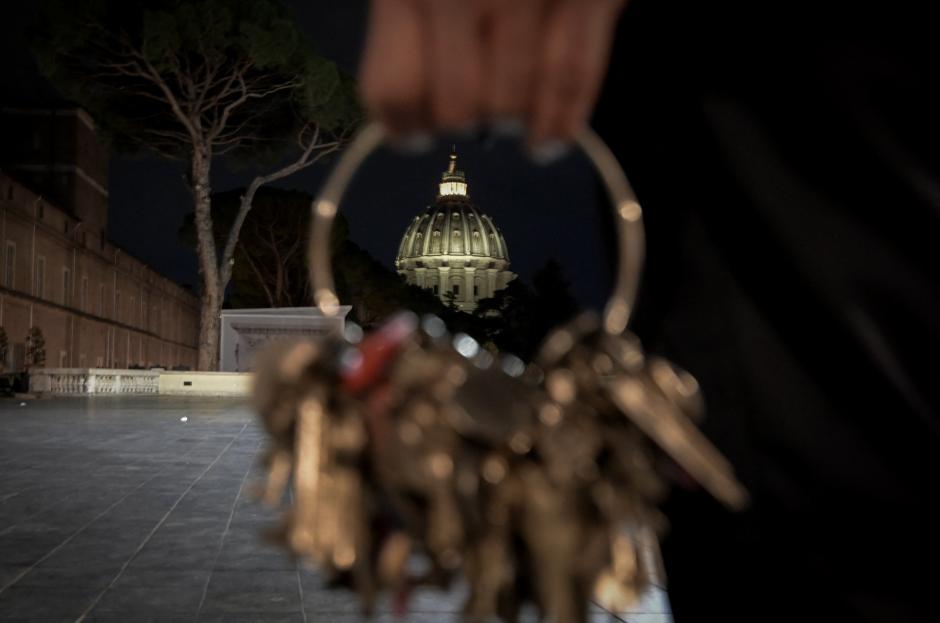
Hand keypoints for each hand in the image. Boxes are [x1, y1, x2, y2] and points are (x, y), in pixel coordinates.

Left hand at [359, 0, 625, 150]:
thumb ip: (406, 14)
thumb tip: (405, 101)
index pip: (395, 91)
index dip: (402, 129)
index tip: (412, 137)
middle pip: (457, 108)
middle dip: (463, 126)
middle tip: (473, 124)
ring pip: (513, 105)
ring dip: (515, 132)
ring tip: (526, 141)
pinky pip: (573, 78)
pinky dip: (563, 120)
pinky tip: (553, 137)